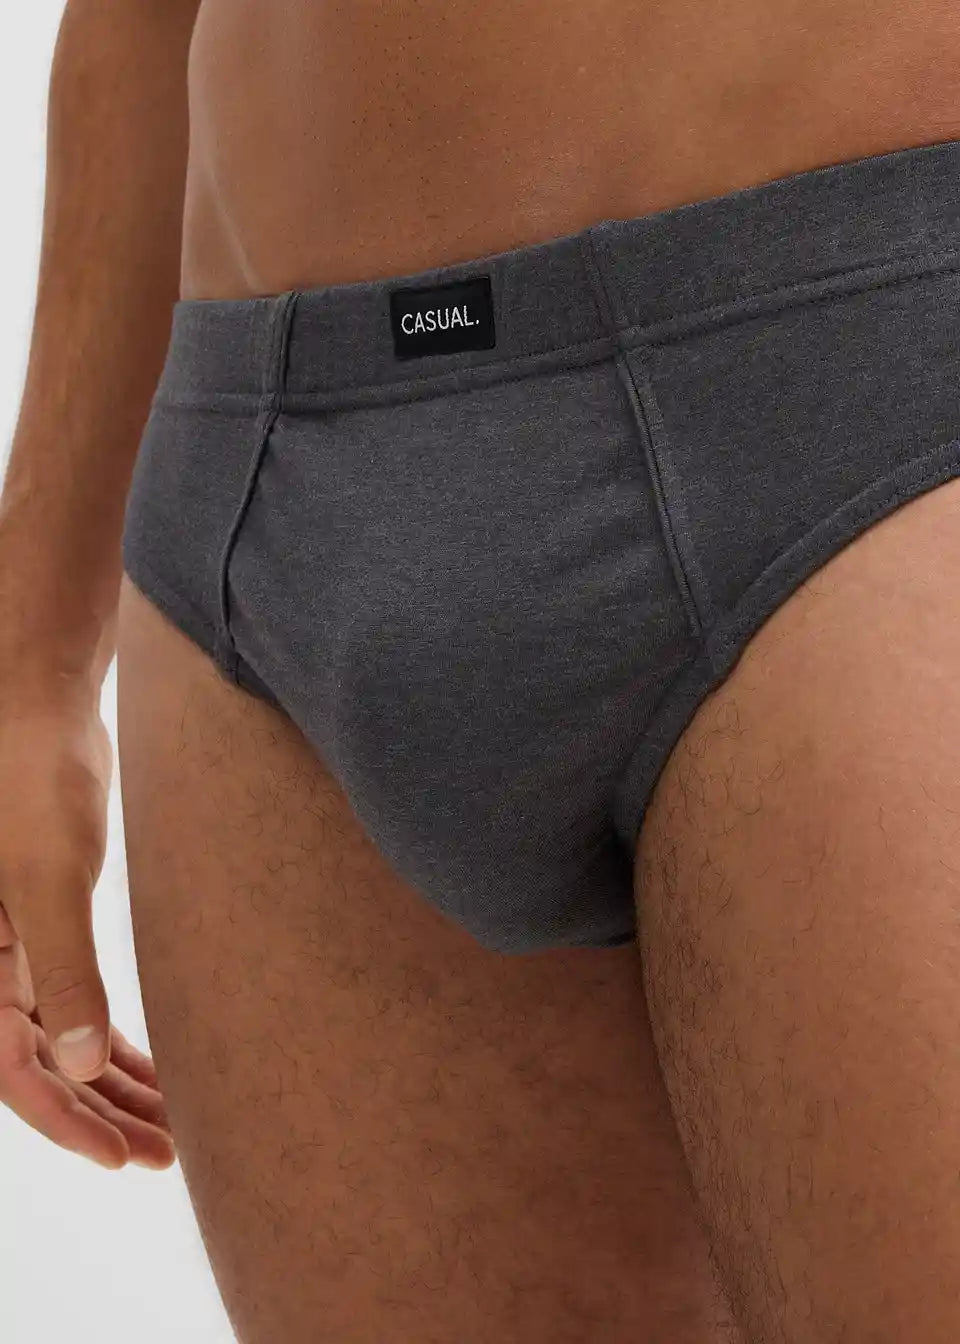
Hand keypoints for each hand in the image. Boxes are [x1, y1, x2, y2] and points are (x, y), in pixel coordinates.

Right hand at [0, 692, 174, 1168]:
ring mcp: (16, 948)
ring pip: (64, 1038)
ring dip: (116, 1084)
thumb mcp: (49, 878)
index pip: (13, 1070)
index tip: (122, 1157)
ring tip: (173, 1124)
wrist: (42, 705)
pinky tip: (158, 1064)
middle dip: (102, 1114)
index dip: (66, 1121)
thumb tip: (79, 1063)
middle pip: (42, 1066)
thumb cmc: (33, 778)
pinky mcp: (50, 924)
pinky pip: (77, 1000)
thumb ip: (61, 970)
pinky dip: (116, 1038)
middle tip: (164, 1152)